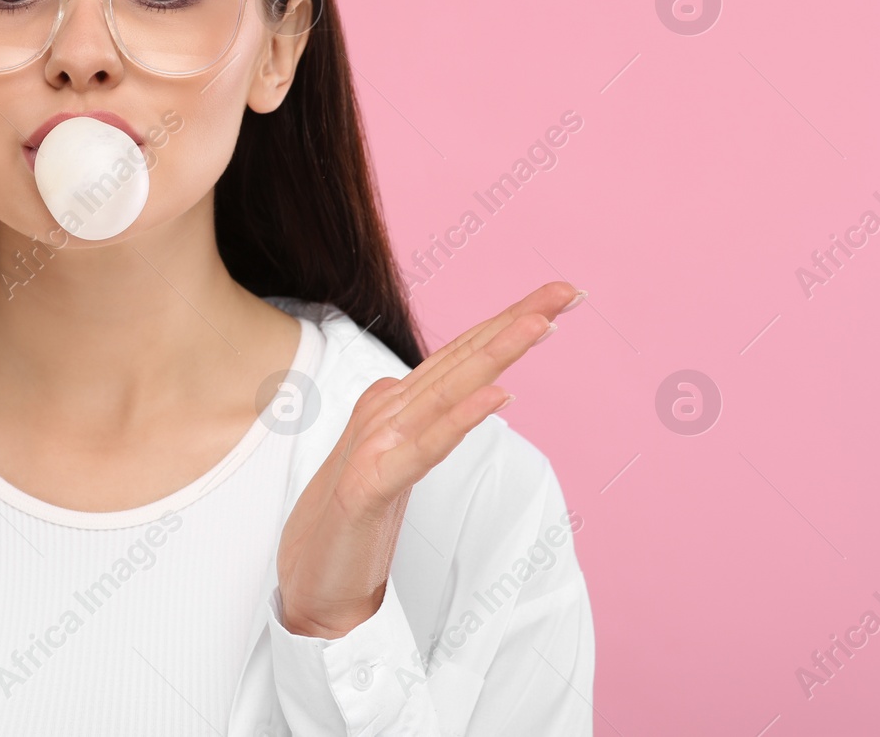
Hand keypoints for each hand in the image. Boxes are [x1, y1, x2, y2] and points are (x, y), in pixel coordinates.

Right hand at [276, 281, 582, 638]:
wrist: (312, 589)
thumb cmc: (352, 528)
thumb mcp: (395, 463)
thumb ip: (427, 423)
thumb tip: (481, 391)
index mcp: (395, 407)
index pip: (462, 355)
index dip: (509, 322)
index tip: (558, 297)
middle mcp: (386, 414)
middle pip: (462, 358)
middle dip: (516, 320)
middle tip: (567, 290)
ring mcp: (377, 447)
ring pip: (448, 391)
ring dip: (496, 353)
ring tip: (541, 323)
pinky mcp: (370, 486)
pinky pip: (425, 449)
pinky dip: (460, 419)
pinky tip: (496, 396)